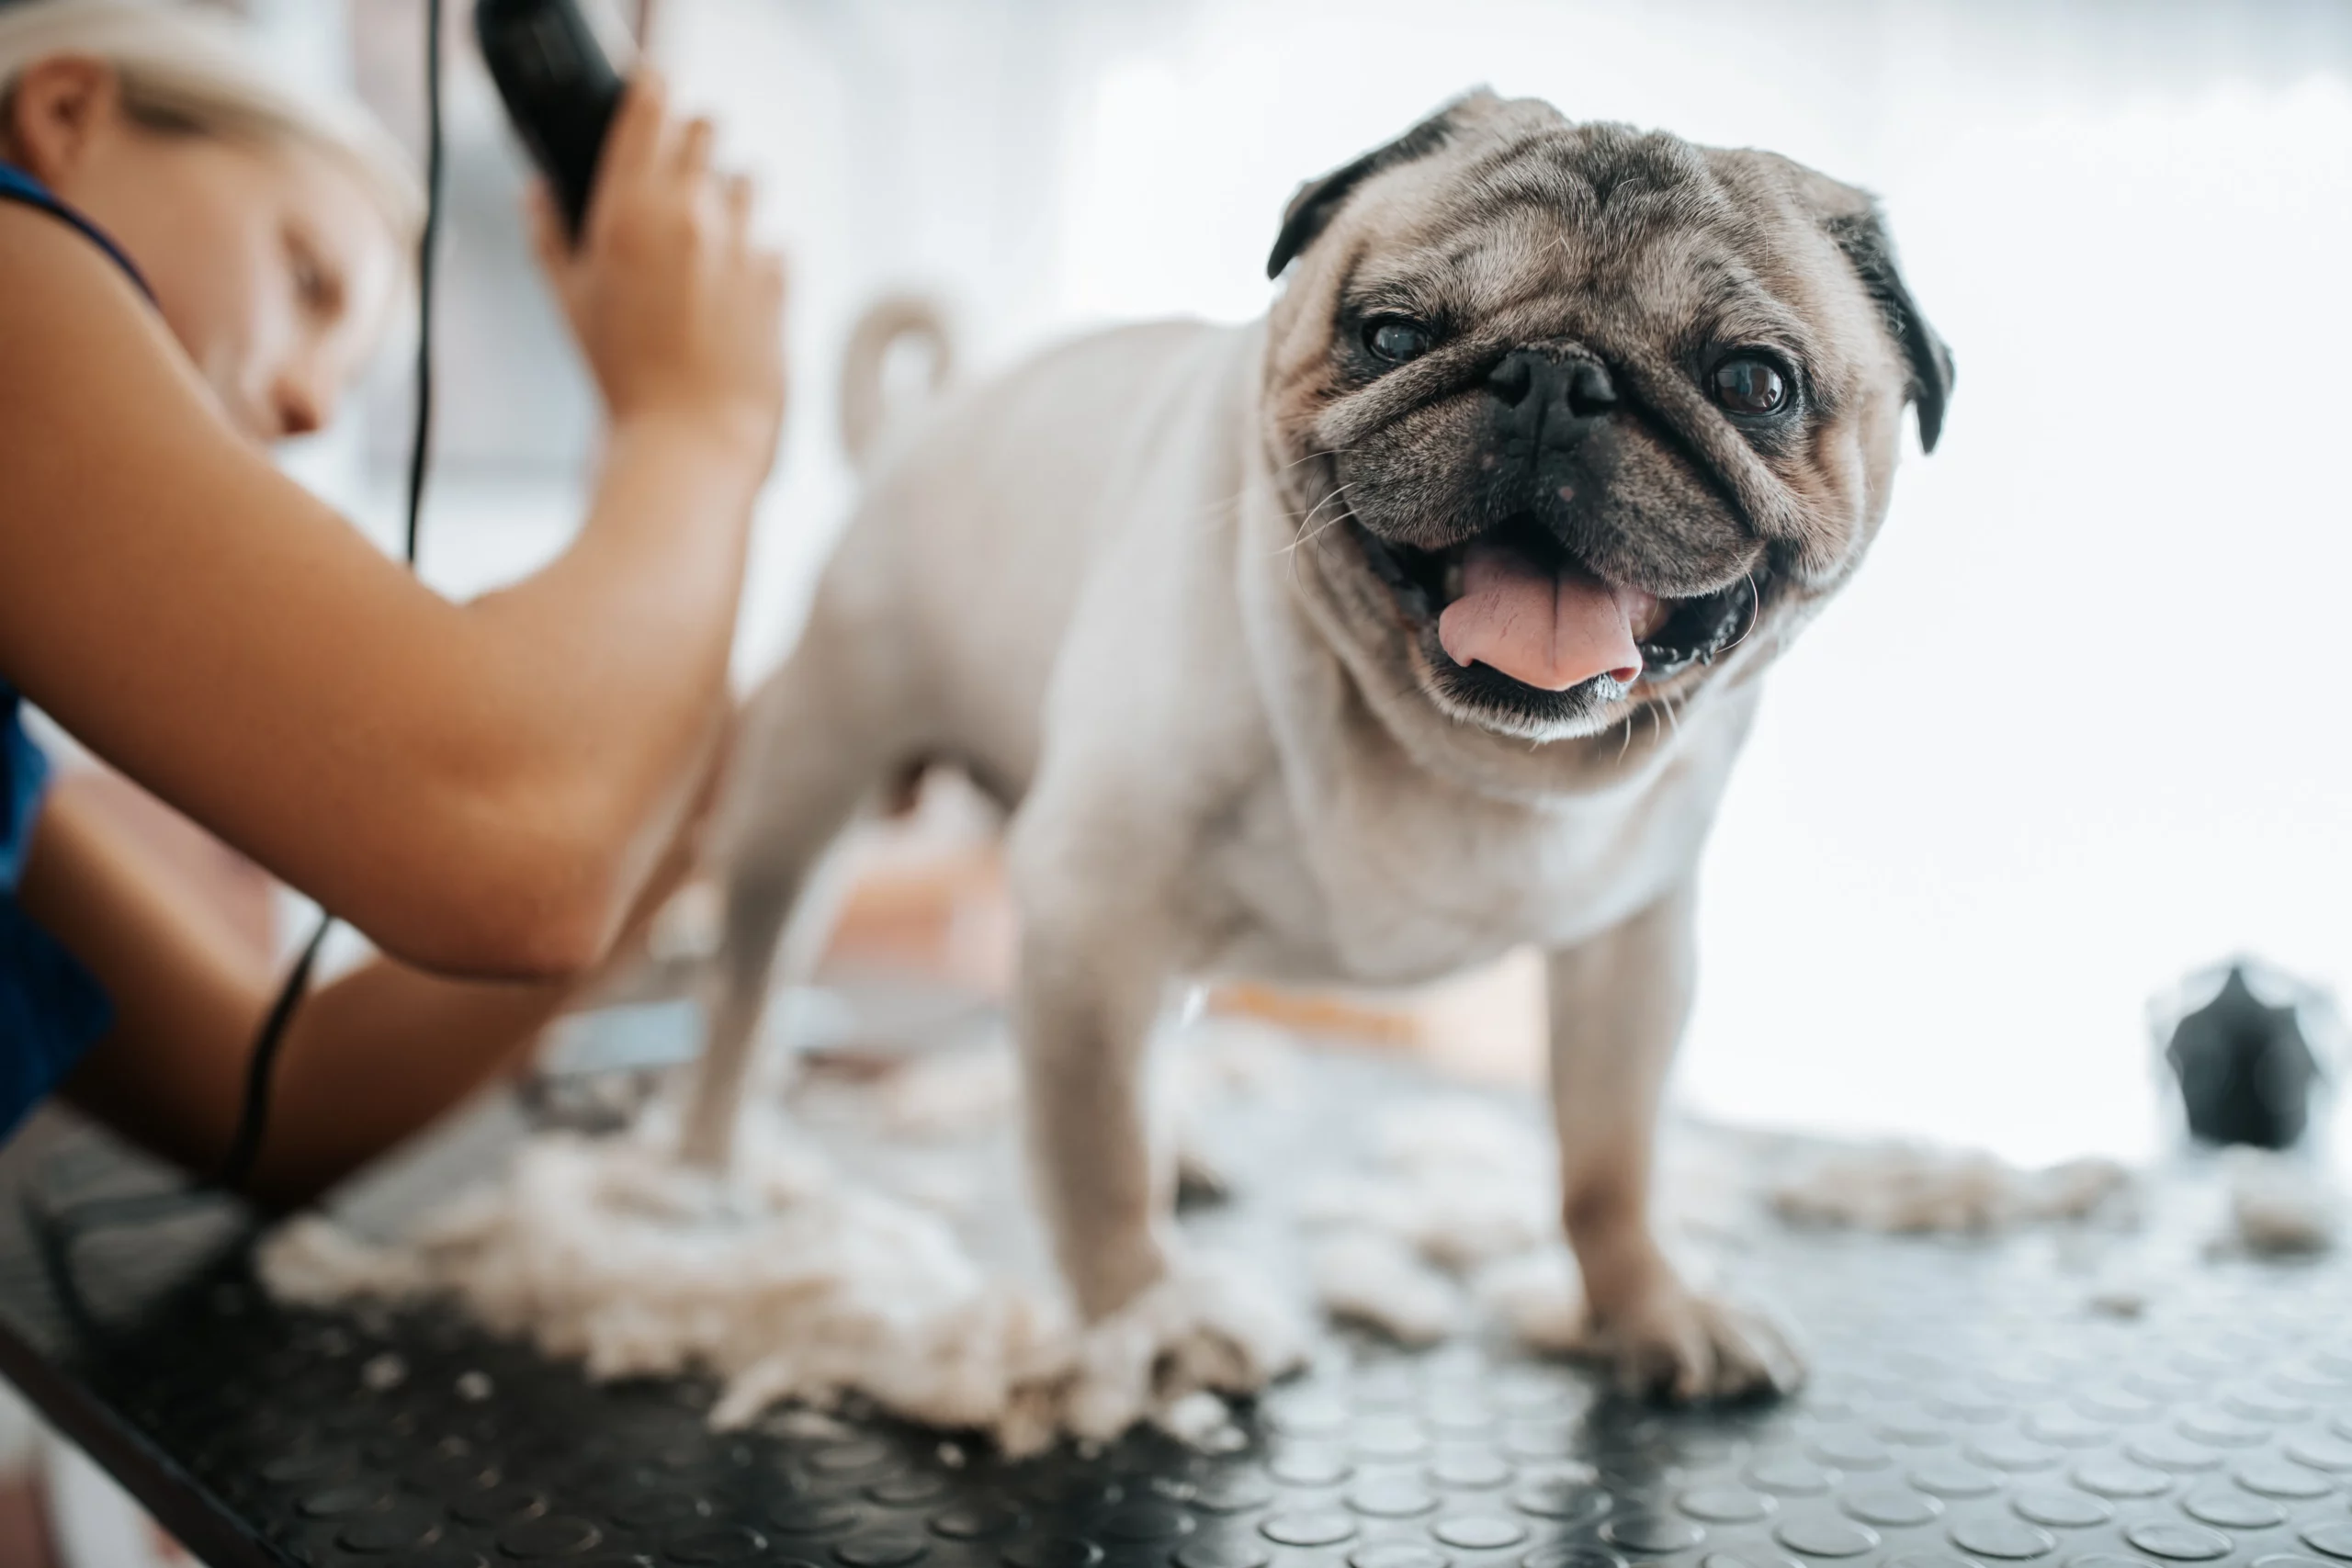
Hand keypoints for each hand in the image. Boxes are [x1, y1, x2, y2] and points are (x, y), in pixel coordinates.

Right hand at [530, 72, 786, 468]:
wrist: (694, 436)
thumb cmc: (623, 377)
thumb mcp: (568, 304)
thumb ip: (548, 236)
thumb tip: (537, 193)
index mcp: (629, 208)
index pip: (650, 106)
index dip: (651, 92)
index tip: (650, 95)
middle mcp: (691, 213)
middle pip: (707, 128)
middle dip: (693, 143)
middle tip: (676, 176)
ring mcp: (743, 244)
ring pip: (747, 181)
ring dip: (728, 199)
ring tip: (707, 243)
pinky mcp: (781, 278)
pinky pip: (775, 243)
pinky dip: (756, 257)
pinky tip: (733, 293)